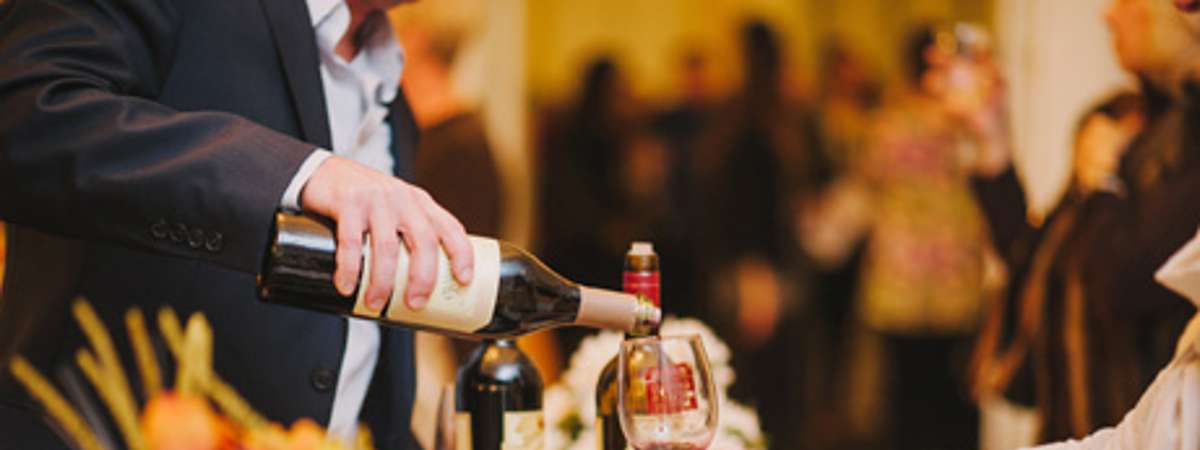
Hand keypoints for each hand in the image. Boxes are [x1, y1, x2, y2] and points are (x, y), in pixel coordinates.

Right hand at [299, 156, 472, 310]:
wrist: (322, 172)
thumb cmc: (364, 201)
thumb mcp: (395, 210)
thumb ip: (407, 235)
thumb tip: (416, 288)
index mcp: (420, 204)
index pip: (450, 227)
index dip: (462, 254)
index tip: (464, 280)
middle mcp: (403, 199)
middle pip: (423, 241)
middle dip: (423, 277)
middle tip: (415, 304)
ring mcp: (377, 200)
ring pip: (388, 246)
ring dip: (383, 281)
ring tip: (375, 304)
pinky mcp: (349, 202)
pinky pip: (352, 242)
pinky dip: (350, 268)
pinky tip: (347, 286)